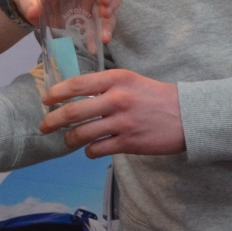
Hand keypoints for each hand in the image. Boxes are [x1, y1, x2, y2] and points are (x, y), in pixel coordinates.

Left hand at [12, 0, 122, 43]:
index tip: (104, 0)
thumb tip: (33, 13)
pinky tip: (94, 45)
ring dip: (110, 22)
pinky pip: (100, 21)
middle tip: (105, 16)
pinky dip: (100, 32)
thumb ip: (30, 1)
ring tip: (103, 39)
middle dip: (114, 2)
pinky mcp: (88, 12)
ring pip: (110, 7)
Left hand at [39, 69, 184, 157]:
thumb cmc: (156, 96)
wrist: (187, 115)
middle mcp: (116, 98)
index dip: (56, 93)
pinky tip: (90, 150)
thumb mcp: (130, 80)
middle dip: (52, 120)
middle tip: (44, 126)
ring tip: (67, 140)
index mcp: (115, 79)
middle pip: (73, 111)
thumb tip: (76, 95)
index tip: (45, 100)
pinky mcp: (129, 143)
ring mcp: (123, 122)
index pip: (76, 84)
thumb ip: (105, 85)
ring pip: (82, 133)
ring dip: (69, 139)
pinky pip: (98, 149)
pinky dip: (89, 151)